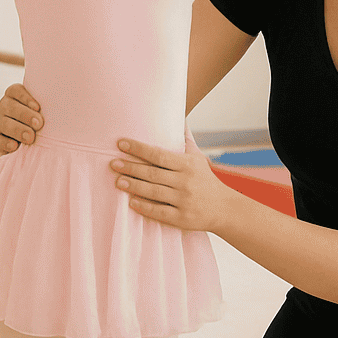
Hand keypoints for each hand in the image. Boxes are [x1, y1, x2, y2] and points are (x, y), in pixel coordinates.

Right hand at [0, 83, 42, 154]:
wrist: (32, 138)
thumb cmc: (42, 119)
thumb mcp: (45, 110)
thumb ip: (49, 106)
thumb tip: (67, 104)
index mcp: (15, 96)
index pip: (16, 90)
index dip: (26, 97)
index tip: (38, 107)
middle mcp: (5, 106)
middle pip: (9, 106)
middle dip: (25, 115)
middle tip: (39, 124)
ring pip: (3, 123)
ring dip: (17, 130)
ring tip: (30, 138)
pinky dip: (4, 143)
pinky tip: (14, 146)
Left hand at [110, 138, 234, 232]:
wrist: (225, 208)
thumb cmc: (206, 180)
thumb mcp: (199, 158)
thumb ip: (186, 140)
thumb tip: (180, 119)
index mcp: (188, 164)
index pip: (159, 154)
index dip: (138, 149)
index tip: (121, 144)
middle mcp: (185, 181)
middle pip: (152, 173)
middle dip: (131, 167)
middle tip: (113, 164)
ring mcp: (183, 200)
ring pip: (153, 192)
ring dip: (133, 186)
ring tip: (118, 181)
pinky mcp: (181, 218)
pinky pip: (159, 211)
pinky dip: (144, 207)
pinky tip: (131, 201)